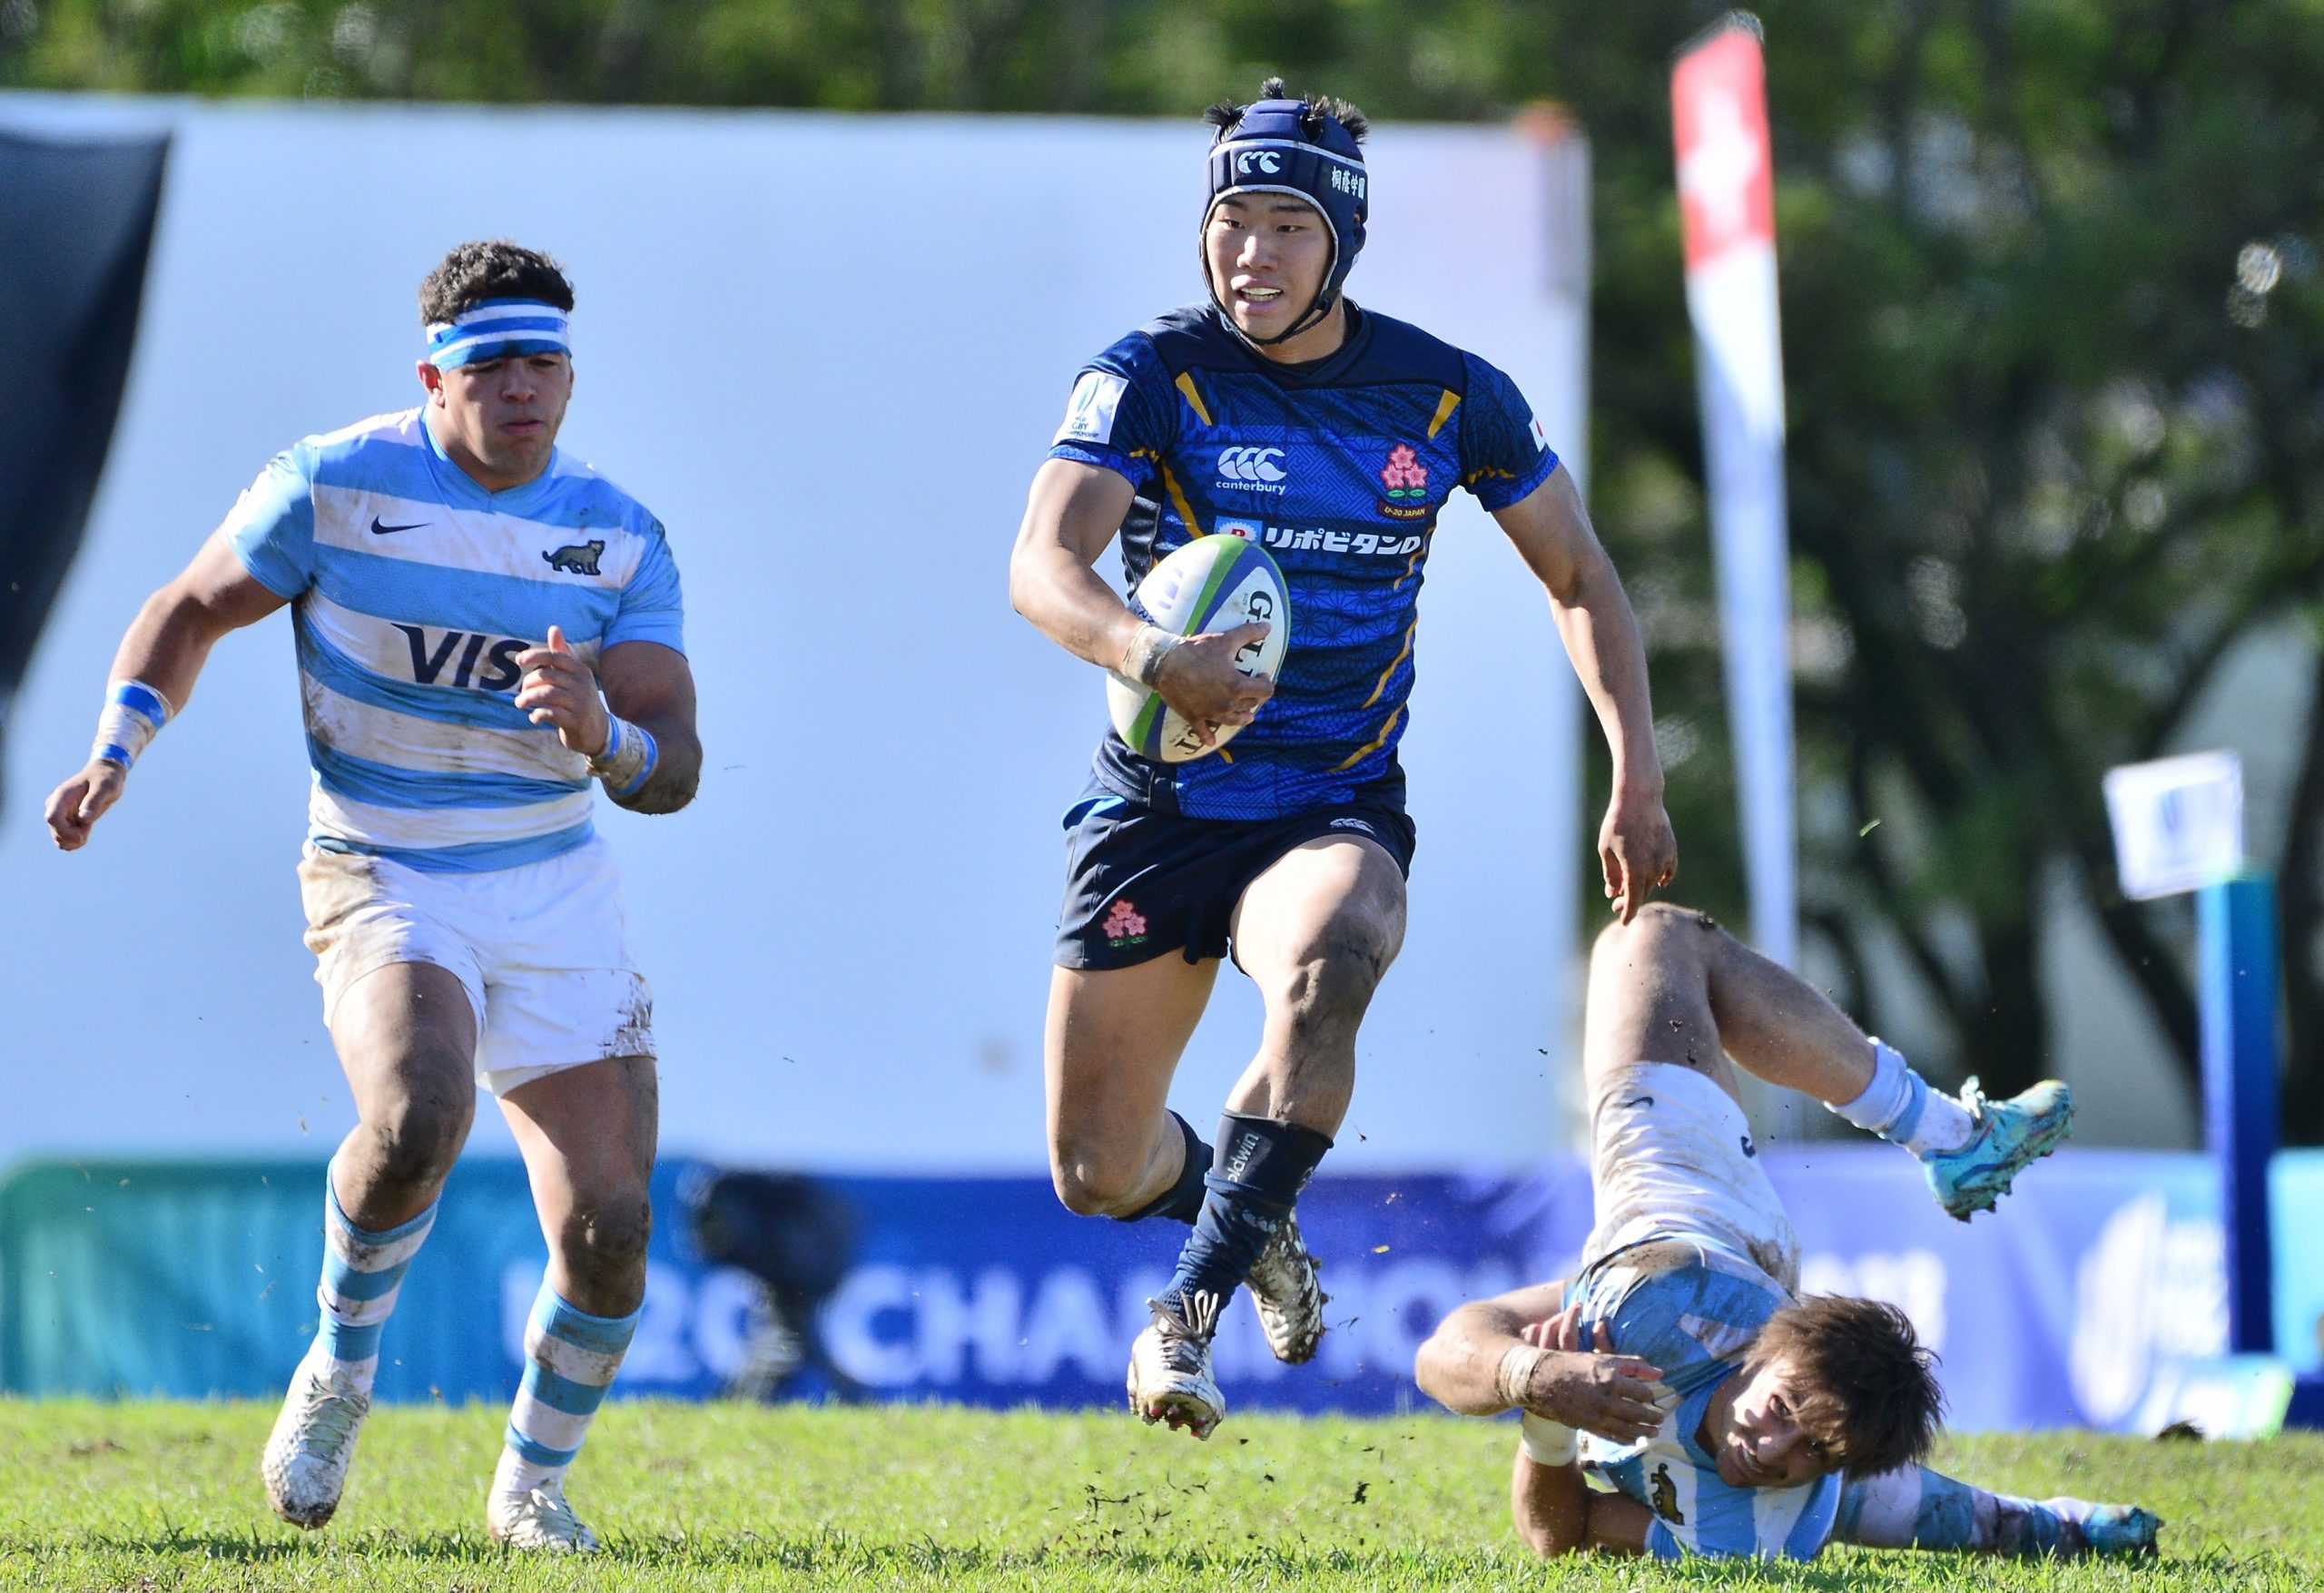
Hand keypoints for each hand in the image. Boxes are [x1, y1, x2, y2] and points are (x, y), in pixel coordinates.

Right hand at [43, 760, 128, 850]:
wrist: (105, 775)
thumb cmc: (106, 779)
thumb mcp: (105, 788)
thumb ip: (94, 802)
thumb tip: (83, 819)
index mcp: (62, 796)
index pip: (52, 818)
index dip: (65, 832)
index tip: (83, 836)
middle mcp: (55, 805)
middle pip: (55, 832)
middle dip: (73, 837)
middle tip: (89, 827)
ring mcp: (59, 814)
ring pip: (59, 838)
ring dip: (74, 840)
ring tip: (88, 827)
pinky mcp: (65, 820)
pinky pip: (65, 838)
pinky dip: (75, 840)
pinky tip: (86, 829)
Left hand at [514, 625, 610, 756]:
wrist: (598, 731)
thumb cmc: (579, 699)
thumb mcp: (574, 676)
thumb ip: (562, 653)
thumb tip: (554, 628)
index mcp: (581, 671)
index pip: (556, 657)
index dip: (536, 656)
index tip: (519, 660)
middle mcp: (583, 685)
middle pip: (547, 676)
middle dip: (528, 683)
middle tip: (521, 693)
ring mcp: (581, 703)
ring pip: (546, 694)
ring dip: (528, 699)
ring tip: (520, 704)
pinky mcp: (576, 722)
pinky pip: (551, 714)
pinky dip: (538, 715)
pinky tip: (534, 717)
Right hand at [1151, 622, 1275, 748]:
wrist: (1164, 663)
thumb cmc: (1196, 651)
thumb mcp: (1224, 639)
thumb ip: (1248, 632)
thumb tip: (1268, 625)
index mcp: (1237, 686)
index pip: (1265, 691)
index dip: (1267, 682)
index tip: (1262, 675)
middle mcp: (1227, 704)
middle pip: (1251, 705)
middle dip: (1255, 697)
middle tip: (1252, 689)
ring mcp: (1211, 713)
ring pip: (1234, 721)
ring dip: (1242, 718)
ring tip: (1246, 716)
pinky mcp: (1194, 717)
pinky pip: (1204, 732)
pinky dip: (1208, 736)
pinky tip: (1211, 741)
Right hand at [1516, 1307, 1662, 1444]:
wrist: (1543, 1380)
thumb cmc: (1575, 1365)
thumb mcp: (1604, 1359)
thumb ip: (1633, 1365)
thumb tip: (1661, 1373)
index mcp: (1611, 1379)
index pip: (1642, 1393)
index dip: (1650, 1396)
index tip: (1653, 1397)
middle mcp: (1606, 1400)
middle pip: (1638, 1413)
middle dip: (1653, 1417)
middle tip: (1661, 1419)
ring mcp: (1597, 1415)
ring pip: (1628, 1428)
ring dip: (1644, 1431)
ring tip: (1654, 1432)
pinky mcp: (1589, 1426)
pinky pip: (1613, 1437)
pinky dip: (1626, 1440)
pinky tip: (1634, 1440)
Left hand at [1601, 782, 1676, 923]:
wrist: (1640, 799)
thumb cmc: (1618, 823)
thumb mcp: (1606, 850)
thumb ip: (1611, 874)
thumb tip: (1613, 893)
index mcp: (1635, 870)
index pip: (1633, 901)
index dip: (1627, 913)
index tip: (1623, 922)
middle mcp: (1653, 867)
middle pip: (1642, 892)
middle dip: (1629, 899)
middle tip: (1615, 900)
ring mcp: (1665, 858)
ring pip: (1653, 882)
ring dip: (1642, 887)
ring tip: (1627, 886)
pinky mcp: (1671, 849)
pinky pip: (1668, 871)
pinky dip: (1662, 878)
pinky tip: (1657, 882)